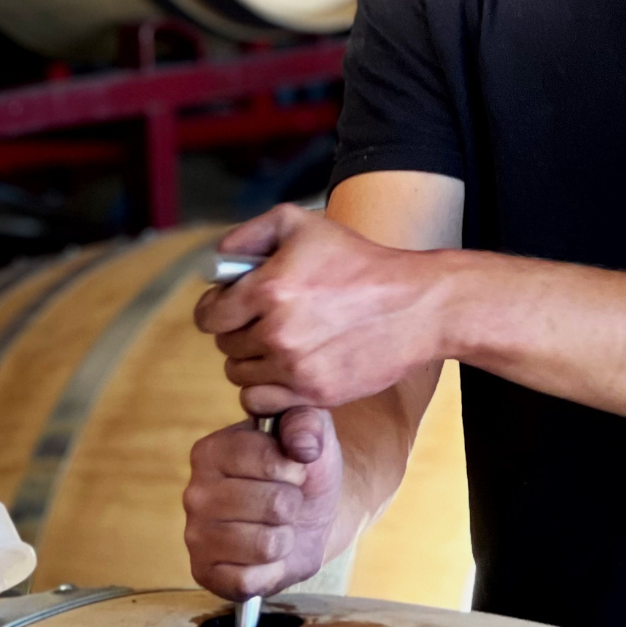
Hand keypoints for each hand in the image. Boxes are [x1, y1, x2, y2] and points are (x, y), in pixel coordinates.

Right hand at [183, 410, 343, 600]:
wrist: (308, 515)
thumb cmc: (301, 470)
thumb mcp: (312, 432)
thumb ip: (308, 422)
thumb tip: (301, 446)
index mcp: (211, 450)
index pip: (268, 461)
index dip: (294, 469)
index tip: (290, 470)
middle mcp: (195, 493)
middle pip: (273, 504)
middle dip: (293, 505)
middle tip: (285, 503)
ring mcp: (195, 536)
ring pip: (266, 544)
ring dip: (286, 538)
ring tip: (276, 526)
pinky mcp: (205, 574)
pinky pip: (251, 580)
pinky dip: (271, 571)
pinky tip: (265, 557)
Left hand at [194, 203, 449, 415]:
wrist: (416, 306)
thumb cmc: (360, 262)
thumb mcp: (301, 224)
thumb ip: (248, 235)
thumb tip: (215, 263)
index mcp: (268, 287)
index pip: (209, 316)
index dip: (216, 309)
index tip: (232, 307)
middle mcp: (277, 331)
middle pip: (225, 345)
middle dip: (239, 331)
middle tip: (267, 320)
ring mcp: (295, 366)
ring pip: (239, 375)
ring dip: (252, 361)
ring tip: (280, 344)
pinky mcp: (314, 393)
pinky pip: (260, 402)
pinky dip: (265, 390)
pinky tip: (284, 372)